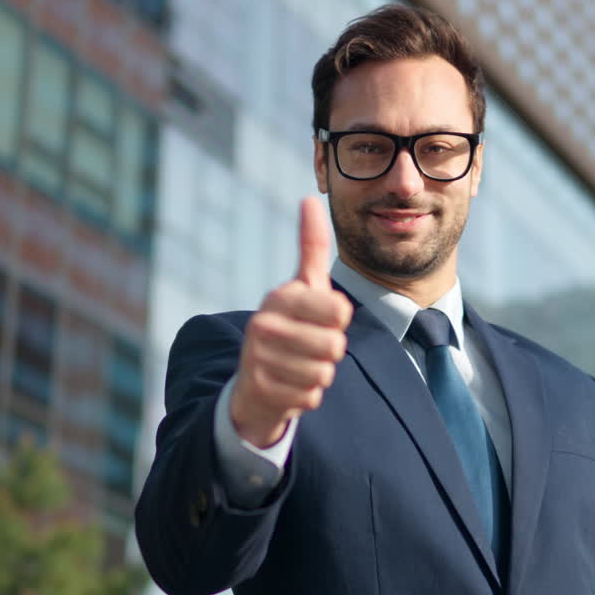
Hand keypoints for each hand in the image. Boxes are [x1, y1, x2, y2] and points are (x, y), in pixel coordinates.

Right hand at [230, 197, 352, 446]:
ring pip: (324, 373)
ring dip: (319, 375)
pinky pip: (311, 397)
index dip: (338, 321)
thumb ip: (311, 246)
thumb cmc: (290, 328)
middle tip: (309, 348)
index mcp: (280, 297)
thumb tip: (309, 198)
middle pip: (335, 345)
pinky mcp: (260, 389)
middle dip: (330, 352)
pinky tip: (289, 387)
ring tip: (297, 367)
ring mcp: (258, 358)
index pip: (340, 310)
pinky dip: (306, 396)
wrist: (255, 382)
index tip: (321, 320)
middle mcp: (264, 323)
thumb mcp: (302, 287)